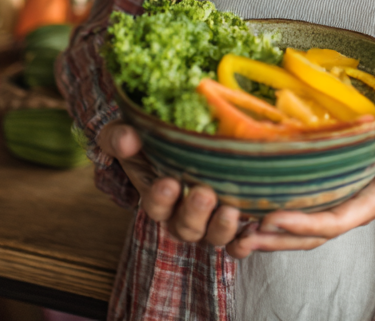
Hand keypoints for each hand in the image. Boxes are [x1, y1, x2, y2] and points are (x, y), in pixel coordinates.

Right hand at [97, 121, 245, 247]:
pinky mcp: (235, 221)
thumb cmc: (155, 137)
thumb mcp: (130, 132)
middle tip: (203, 194)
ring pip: (213, 236)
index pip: (155, 205)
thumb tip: (126, 137)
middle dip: (193, 213)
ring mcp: (210, 220)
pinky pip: (237, 242)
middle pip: (185, 227)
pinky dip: (244, 242)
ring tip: (230, 211)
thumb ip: (121, 137)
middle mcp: (183, 214)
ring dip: (221, 227)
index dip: (160, 199)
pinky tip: (254, 230)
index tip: (167, 183)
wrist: (186, 138)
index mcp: (158, 196)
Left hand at [227, 121, 374, 258]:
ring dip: (270, 237)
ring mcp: (339, 207)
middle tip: (240, 237)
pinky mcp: (331, 199)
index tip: (271, 217)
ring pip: (301, 232)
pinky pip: (302, 217)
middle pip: (309, 236)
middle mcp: (350, 211)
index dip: (302, 223)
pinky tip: (251, 216)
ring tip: (236, 236)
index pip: (333, 220)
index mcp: (369, 202)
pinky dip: (277, 222)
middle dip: (275, 239)